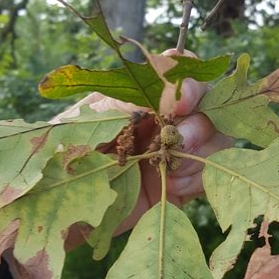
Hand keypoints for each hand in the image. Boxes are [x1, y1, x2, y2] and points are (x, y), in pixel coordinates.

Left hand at [57, 49, 231, 238]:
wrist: (61, 209)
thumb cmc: (64, 156)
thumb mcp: (87, 122)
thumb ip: (125, 102)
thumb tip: (168, 92)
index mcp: (139, 92)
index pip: (178, 69)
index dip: (188, 81)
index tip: (180, 103)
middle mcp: (162, 116)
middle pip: (207, 100)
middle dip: (199, 119)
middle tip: (178, 138)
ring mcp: (175, 148)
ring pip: (217, 135)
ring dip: (201, 149)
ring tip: (172, 168)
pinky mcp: (183, 181)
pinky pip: (210, 171)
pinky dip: (197, 177)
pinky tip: (171, 185)